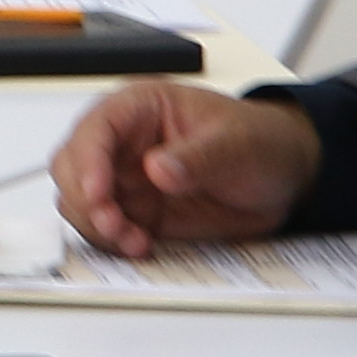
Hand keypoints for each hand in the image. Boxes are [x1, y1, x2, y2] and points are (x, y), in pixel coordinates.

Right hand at [50, 77, 320, 258]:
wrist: (285, 177)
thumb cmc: (259, 143)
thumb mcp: (238, 143)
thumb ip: (198, 156)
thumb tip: (157, 169)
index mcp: (139, 109)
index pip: (95, 130)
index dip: (88, 162)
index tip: (98, 193)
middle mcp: (122, 144)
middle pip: (72, 168)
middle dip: (85, 200)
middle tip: (113, 225)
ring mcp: (126, 180)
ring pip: (79, 201)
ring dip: (95, 224)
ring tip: (133, 240)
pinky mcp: (137, 211)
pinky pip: (105, 228)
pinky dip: (113, 242)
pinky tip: (140, 246)